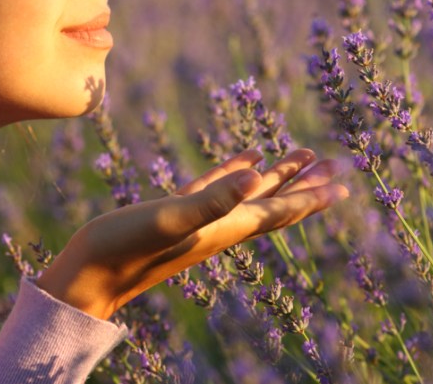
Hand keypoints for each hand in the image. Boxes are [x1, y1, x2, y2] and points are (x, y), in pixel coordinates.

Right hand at [35, 148, 348, 319]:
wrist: (87, 277)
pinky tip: (246, 159)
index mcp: (227, 227)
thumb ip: (214, 198)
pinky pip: (218, 190)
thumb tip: (259, 176)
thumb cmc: (126, 248)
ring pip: (251, 195)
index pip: (281, 210)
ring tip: (302, 155)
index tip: (344, 182)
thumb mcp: (171, 218)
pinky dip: (235, 174)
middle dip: (308, 185)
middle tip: (338, 165)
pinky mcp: (176, 214)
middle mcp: (221, 227)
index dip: (313, 195)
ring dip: (279, 177)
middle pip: (277, 204)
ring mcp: (200, 221)